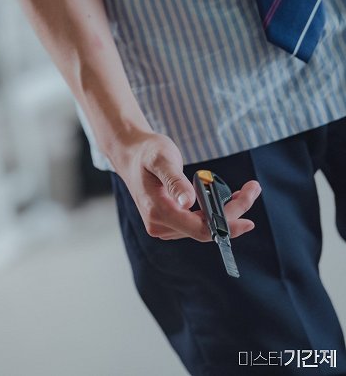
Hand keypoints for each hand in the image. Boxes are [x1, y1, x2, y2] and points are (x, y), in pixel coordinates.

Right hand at [112, 132, 261, 241]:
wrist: (130, 154)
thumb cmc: (147, 152)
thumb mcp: (161, 159)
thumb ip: (174, 181)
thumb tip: (188, 202)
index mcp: (157, 211)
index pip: (200, 228)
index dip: (226, 224)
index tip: (249, 214)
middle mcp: (159, 225)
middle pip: (206, 230)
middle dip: (233, 213)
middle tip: (252, 188)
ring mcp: (163, 226)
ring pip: (204, 228)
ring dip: (227, 213)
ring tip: (245, 190)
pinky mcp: (168, 223)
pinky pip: (198, 224)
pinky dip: (216, 213)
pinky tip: (227, 197)